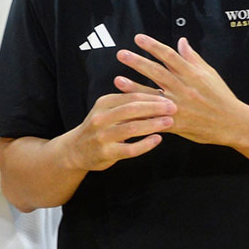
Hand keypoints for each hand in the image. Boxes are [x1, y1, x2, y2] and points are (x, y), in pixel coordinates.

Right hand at [62, 92, 176, 171]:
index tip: (168, 96)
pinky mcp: (106, 153)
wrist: (75, 150)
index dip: (151, 96)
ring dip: (153, 124)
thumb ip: (128, 103)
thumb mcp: (108, 110)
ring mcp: (103, 137)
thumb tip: (158, 94)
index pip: (131, 97)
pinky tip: (158, 139)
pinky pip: (130, 149)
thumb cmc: (100, 127)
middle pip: (132, 109)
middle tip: (173, 107)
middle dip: (155, 107)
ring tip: (169, 121)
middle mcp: (101, 118)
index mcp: (104, 103)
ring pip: (132, 128)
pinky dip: (145, 144)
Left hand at [115, 34, 248, 146]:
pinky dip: (142, 115)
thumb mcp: (210, 74)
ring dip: (134, 87)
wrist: (233, 123)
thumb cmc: (221, 97)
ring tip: (118, 80)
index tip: (139, 39)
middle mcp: (184, 89)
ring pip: (153, 95)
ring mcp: (179, 106)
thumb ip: (193, 58)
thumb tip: (181, 41)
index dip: (153, 46)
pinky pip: (155, 118)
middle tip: (121, 54)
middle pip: (157, 72)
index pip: (169, 56)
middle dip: (138, 62)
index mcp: (193, 74)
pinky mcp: (176, 123)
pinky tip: (129, 111)